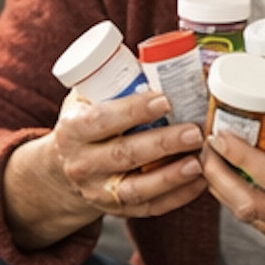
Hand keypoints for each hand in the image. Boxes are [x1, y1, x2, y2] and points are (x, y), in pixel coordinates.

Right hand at [4, 88, 206, 249]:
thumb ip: (115, 80)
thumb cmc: (87, 121)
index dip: (133, 111)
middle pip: (124, 155)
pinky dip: (176, 198)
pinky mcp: (116, 210)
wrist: (64, 166)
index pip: (102, 120)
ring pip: (137, 188)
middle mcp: (81, 164)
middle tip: (195, 130)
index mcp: (72, 130)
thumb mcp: (86, 97)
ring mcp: (97, 191)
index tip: (166, 100)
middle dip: (162, 144)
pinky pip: (148, 208)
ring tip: (199, 161)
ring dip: (171, 176)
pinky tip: (200, 182)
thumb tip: (165, 53)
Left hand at [201, 73, 264, 264]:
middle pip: (250, 206)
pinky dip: (242, 205)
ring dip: (224, 192)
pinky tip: (230, 182)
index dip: (243, 158)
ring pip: (251, 219)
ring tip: (208, 161)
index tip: (222, 134)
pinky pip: (264, 227)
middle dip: (218, 177)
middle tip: (204, 146)